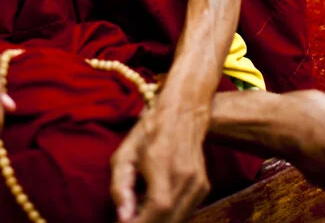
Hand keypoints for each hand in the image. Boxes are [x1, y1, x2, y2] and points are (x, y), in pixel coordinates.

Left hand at [111, 99, 210, 222]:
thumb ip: (120, 186)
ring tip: (138, 213)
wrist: (182, 113)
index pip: (158, 208)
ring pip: (179, 220)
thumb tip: (123, 218)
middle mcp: (187, 177)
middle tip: (127, 221)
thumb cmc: (147, 132)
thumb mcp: (125, 154)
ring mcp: (199, 184)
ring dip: (156, 222)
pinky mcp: (203, 187)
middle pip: (170, 220)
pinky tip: (152, 207)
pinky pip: (185, 213)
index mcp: (164, 165)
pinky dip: (168, 217)